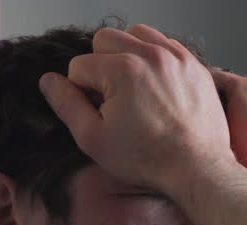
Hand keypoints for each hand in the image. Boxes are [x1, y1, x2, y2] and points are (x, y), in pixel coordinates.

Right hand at [38, 24, 233, 191]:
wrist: (197, 168)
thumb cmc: (148, 159)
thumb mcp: (94, 139)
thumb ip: (67, 104)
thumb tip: (49, 81)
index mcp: (122, 70)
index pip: (79, 66)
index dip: (81, 92)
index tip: (98, 112)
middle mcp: (150, 55)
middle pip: (104, 40)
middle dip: (100, 66)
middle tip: (112, 99)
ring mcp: (175, 57)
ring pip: (135, 34)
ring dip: (126, 55)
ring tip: (132, 89)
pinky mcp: (193, 64)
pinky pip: (164, 44)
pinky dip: (153, 58)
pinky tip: (153, 86)